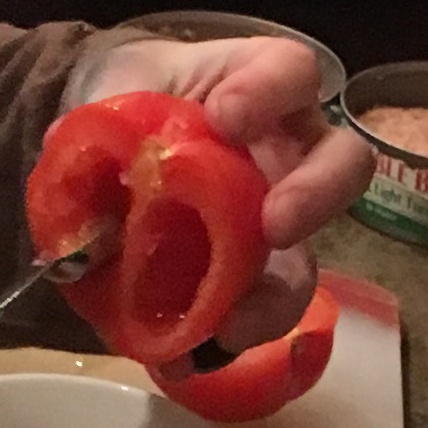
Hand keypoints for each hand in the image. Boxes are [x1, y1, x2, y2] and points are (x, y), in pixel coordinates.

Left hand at [67, 32, 372, 349]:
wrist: (104, 146)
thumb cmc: (125, 102)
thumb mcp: (104, 100)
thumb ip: (97, 132)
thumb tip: (83, 197)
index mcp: (256, 85)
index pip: (291, 71)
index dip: (271, 92)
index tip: (226, 117)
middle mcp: (288, 151)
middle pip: (344, 163)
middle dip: (316, 196)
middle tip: (274, 226)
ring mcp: (277, 219)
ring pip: (311, 257)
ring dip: (279, 296)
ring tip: (234, 324)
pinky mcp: (255, 276)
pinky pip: (259, 311)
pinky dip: (224, 336)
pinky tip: (187, 355)